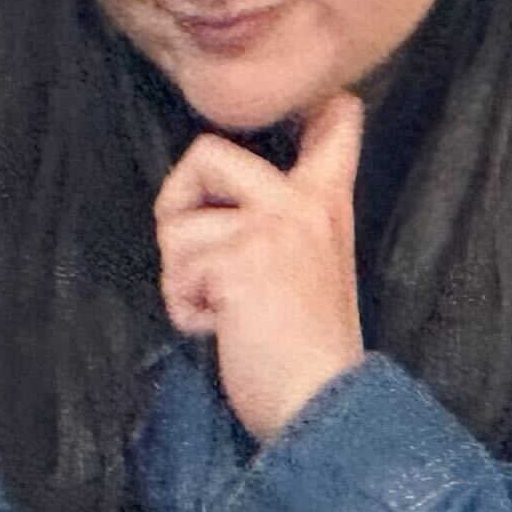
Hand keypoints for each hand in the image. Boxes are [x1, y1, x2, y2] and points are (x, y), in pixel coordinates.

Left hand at [157, 94, 367, 442]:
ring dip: (183, 279)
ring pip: (176, 227)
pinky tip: (224, 330)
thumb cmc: (306, 350)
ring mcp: (271, 227)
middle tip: (200, 260)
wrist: (325, 406)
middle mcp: (302, 202)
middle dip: (177, 207)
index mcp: (325, 201)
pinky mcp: (239, 260)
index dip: (313, 106)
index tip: (323, 105)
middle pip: (206, 151)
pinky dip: (186, 311)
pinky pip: (176, 273)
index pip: (335, 121)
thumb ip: (282, 222)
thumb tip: (217, 192)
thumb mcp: (312, 266)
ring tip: (228, 311)